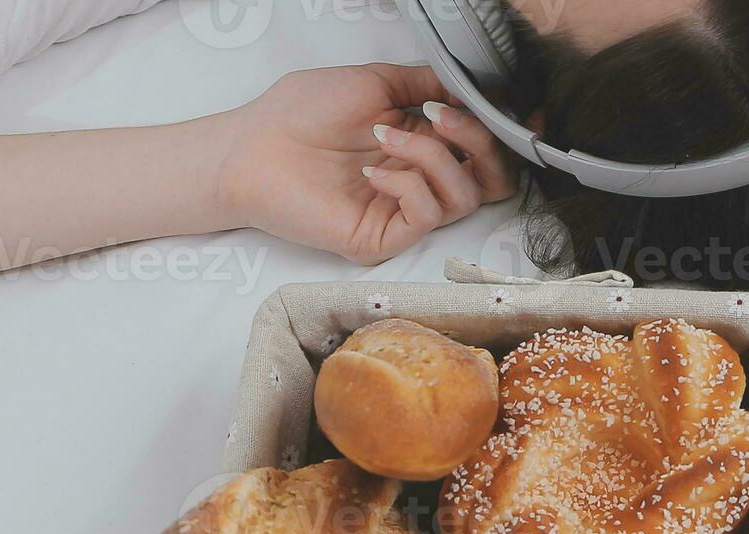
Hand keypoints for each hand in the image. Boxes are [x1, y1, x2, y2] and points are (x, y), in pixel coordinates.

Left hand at [206, 64, 516, 264]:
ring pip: (467, 196)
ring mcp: (406, 211)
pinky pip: (427, 215)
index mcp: (424, 145)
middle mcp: (423, 180)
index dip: (493, 127)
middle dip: (479, 141)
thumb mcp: (372, 81)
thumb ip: (424, 81)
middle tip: (440, 116)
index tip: (476, 100)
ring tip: (384, 135)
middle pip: (496, 180)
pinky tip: (372, 172)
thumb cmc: (299, 113)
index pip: (487, 148)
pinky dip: (408, 185)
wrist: (252, 147)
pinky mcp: (385, 237)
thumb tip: (468, 85)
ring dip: (433, 156)